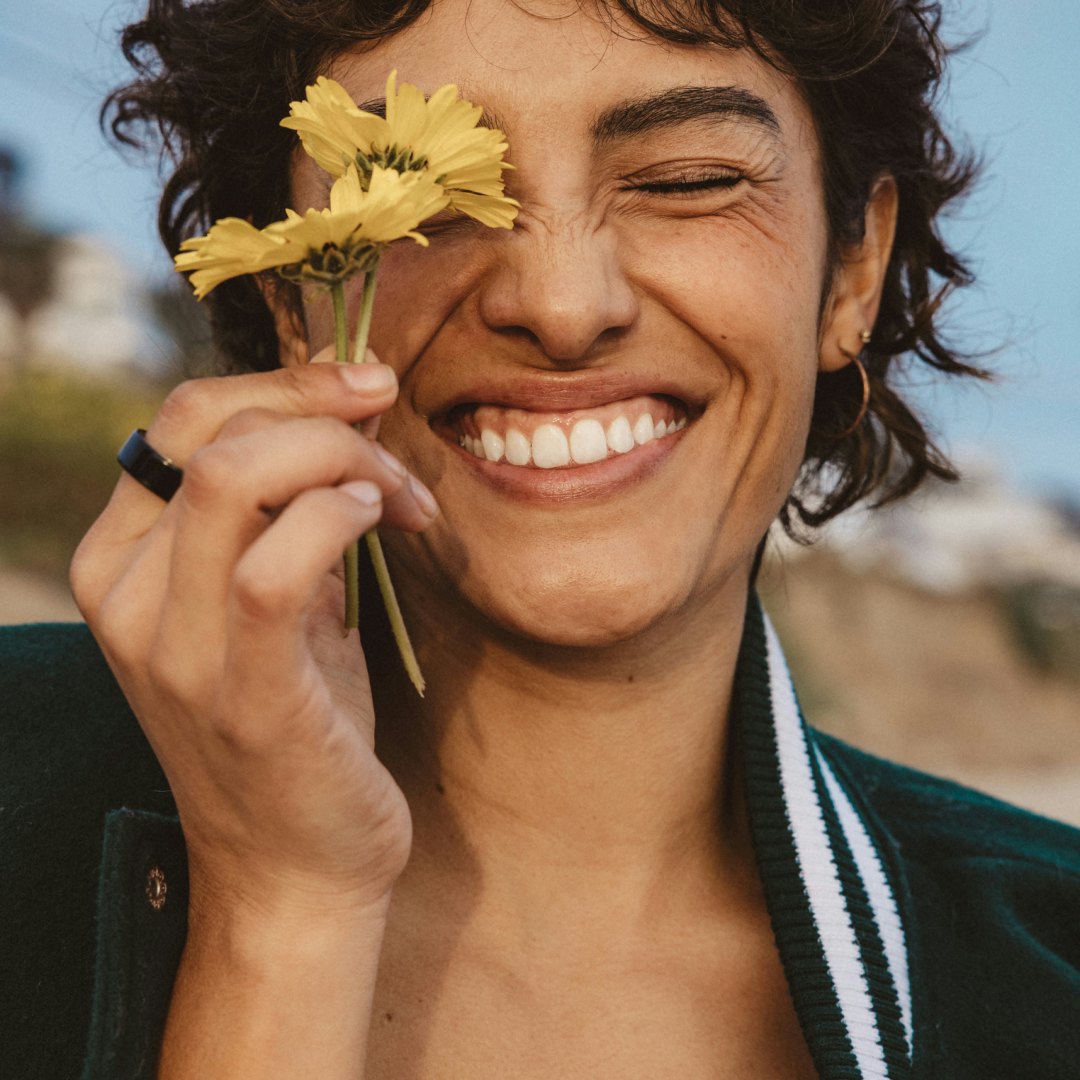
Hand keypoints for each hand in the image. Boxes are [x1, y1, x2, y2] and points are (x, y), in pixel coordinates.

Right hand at [70, 351, 433, 919]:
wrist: (299, 867)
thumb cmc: (300, 723)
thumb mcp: (280, 603)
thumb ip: (288, 515)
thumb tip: (347, 416)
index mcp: (124, 562)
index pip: (183, 417)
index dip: (282, 379)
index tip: (365, 384)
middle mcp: (126, 598)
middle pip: (210, 433)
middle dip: (320, 408)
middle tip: (393, 427)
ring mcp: (175, 650)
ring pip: (231, 480)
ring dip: (341, 461)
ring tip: (399, 498)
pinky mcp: (241, 695)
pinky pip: (275, 566)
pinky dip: (338, 519)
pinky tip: (381, 524)